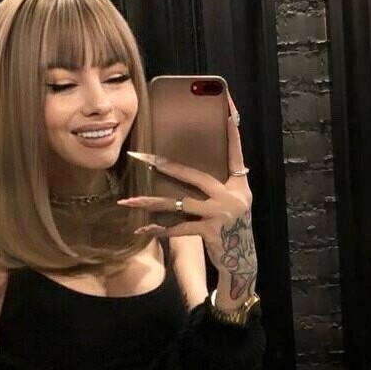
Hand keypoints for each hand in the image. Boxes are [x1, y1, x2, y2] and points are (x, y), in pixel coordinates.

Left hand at [119, 91, 257, 299]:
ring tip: (129, 201)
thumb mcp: (235, 202)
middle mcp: (232, 195)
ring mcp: (221, 214)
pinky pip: (180, 228)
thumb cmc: (232, 228)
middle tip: (142, 157)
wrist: (242, 262)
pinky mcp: (211, 232)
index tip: (227, 108)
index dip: (231, 130)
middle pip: (194, 174)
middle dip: (166, 166)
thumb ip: (220, 185)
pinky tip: (143, 229)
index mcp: (238, 184)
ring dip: (151, 203)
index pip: (234, 151)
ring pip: (180, 203)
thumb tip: (194, 169)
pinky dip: (161, 230)